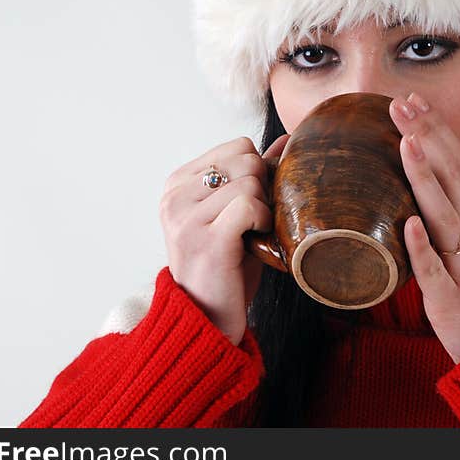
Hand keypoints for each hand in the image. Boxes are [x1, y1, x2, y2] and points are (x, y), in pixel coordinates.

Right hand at [159, 134, 289, 345]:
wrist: (207, 318)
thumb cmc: (224, 267)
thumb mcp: (233, 215)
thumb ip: (253, 176)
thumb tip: (285, 141)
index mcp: (177, 184)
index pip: (237, 146)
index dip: (257, 173)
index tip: (250, 205)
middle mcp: (174, 196)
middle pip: (246, 159)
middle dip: (263, 189)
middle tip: (254, 222)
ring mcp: (185, 217)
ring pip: (250, 181)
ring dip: (264, 209)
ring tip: (252, 234)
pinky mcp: (205, 238)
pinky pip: (249, 204)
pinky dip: (262, 221)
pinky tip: (256, 240)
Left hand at [388, 92, 459, 363]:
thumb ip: (456, 220)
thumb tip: (424, 192)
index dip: (439, 131)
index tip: (415, 101)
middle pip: (454, 179)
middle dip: (428, 138)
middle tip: (401, 104)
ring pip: (445, 217)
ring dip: (426, 179)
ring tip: (407, 145)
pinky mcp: (451, 302)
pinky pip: (435, 273)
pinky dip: (423, 249)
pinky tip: (408, 224)